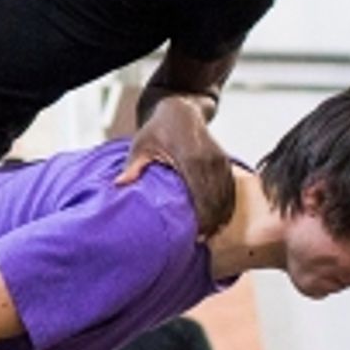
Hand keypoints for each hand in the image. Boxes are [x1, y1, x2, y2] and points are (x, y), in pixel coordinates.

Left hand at [116, 95, 235, 234]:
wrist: (181, 108)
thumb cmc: (158, 129)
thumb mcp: (141, 145)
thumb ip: (134, 166)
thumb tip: (119, 185)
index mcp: (191, 158)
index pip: (201, 194)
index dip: (201, 218)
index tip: (195, 235)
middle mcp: (209, 160)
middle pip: (216, 199)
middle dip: (211, 222)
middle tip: (201, 241)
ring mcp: (220, 160)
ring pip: (226, 195)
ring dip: (221, 216)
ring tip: (211, 235)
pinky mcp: (225, 161)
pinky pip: (230, 187)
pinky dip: (227, 204)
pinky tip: (221, 219)